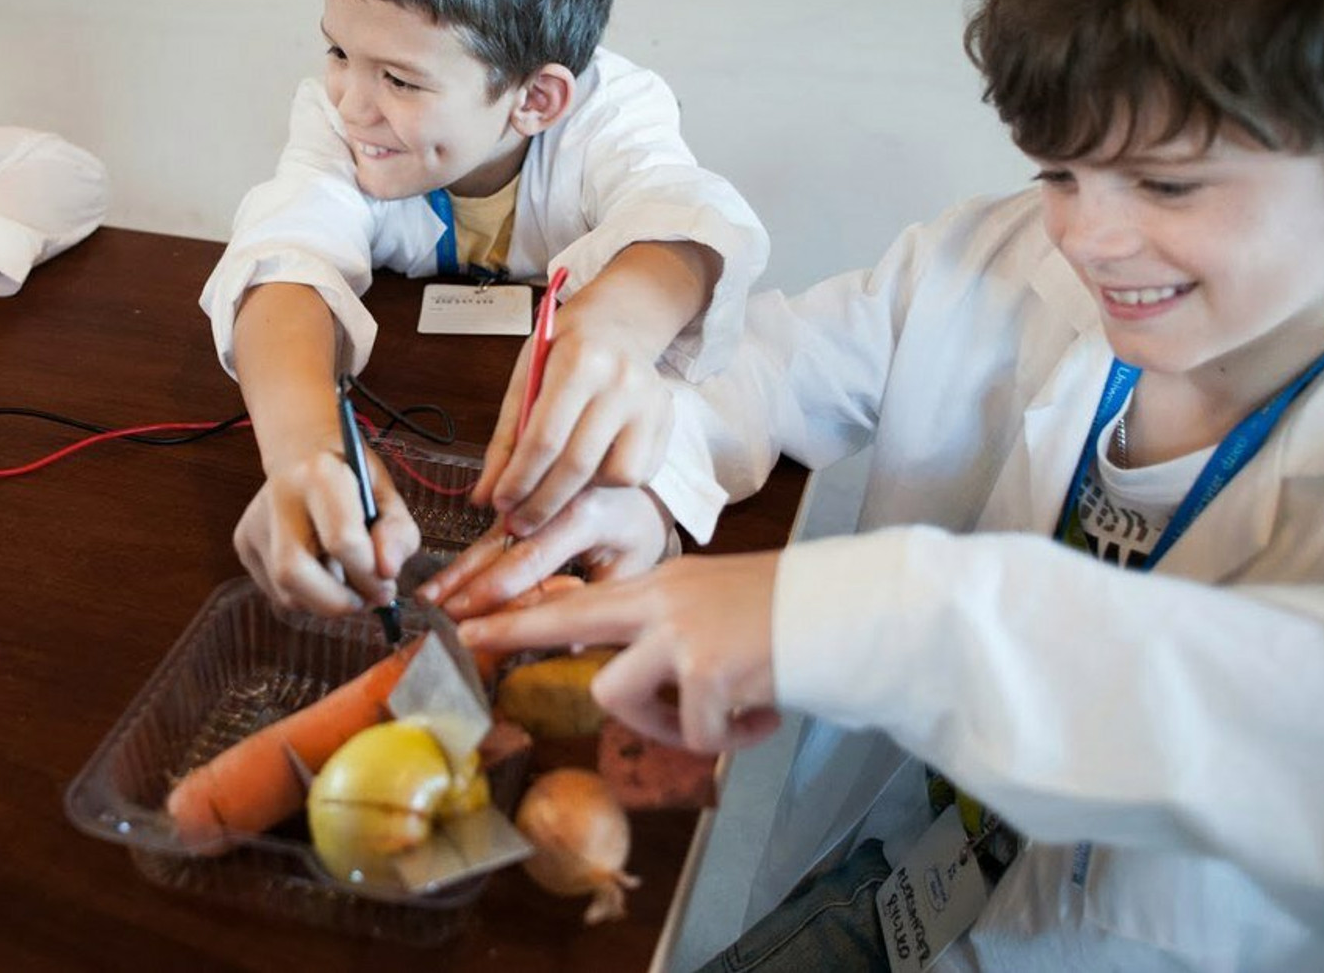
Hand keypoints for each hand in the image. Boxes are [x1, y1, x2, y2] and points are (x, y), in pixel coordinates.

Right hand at [232, 445, 419, 615]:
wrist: (304, 455)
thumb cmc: (352, 479)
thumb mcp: (387, 494)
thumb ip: (398, 532)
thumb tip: (386, 572)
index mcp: (318, 475)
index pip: (342, 541)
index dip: (369, 574)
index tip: (386, 583)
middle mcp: (277, 497)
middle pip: (293, 573)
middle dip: (336, 601)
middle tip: (365, 600)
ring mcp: (254, 523)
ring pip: (285, 593)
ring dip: (325, 603)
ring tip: (347, 583)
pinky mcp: (245, 545)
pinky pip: (278, 595)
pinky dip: (309, 598)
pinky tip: (322, 575)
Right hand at [419, 484, 678, 619]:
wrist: (639, 488)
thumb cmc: (636, 533)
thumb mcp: (632, 566)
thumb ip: (598, 598)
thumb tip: (566, 642)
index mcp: (584, 513)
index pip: (531, 557)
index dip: (495, 589)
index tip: (467, 616)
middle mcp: (550, 499)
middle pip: (498, 546)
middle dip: (463, 582)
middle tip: (433, 611)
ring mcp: (531, 498)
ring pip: (487, 539)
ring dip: (456, 572)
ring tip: (425, 599)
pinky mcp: (519, 504)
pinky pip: (490, 534)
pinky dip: (466, 561)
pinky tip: (442, 582)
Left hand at [457, 553, 783, 755]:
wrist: (854, 612)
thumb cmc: (800, 615)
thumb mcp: (723, 607)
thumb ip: (676, 631)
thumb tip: (649, 678)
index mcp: (668, 584)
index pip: (582, 597)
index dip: (526, 612)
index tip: (477, 618)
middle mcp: (665, 600)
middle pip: (568, 617)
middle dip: (514, 630)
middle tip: (469, 637)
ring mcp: (680, 632)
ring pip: (616, 693)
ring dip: (662, 725)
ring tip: (719, 722)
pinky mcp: (704, 669)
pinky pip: (690, 730)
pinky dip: (728, 739)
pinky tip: (763, 718)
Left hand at [472, 321, 673, 534]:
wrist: (617, 324)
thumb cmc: (563, 351)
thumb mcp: (525, 378)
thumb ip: (506, 439)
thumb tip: (484, 495)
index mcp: (580, 361)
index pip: (545, 438)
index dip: (519, 480)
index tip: (499, 504)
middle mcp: (623, 381)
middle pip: (578, 464)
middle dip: (543, 503)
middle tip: (520, 523)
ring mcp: (652, 402)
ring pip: (616, 477)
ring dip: (583, 493)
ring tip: (558, 486)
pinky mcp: (668, 421)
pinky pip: (639, 474)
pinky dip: (609, 483)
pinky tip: (590, 471)